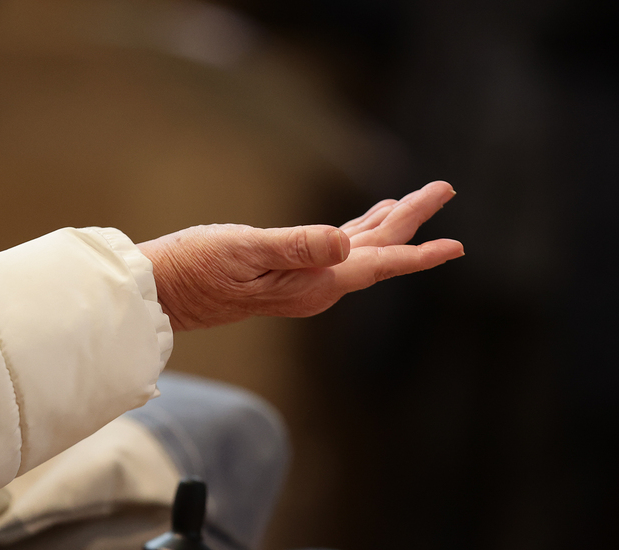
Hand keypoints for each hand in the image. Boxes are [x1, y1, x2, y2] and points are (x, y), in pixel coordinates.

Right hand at [138, 181, 463, 330]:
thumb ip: (296, 247)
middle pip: (376, 252)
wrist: (161, 294)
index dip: (419, 253)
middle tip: (444, 187)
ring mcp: (302, 284)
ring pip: (359, 250)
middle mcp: (315, 289)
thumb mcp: (243, 250)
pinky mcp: (286, 274)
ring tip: (416, 200)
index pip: (378, 264)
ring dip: (388, 225)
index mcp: (312, 285)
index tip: (457, 246)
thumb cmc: (194, 269)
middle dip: (411, 222)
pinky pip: (335, 251)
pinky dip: (357, 232)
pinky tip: (365, 221)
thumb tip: (344, 245)